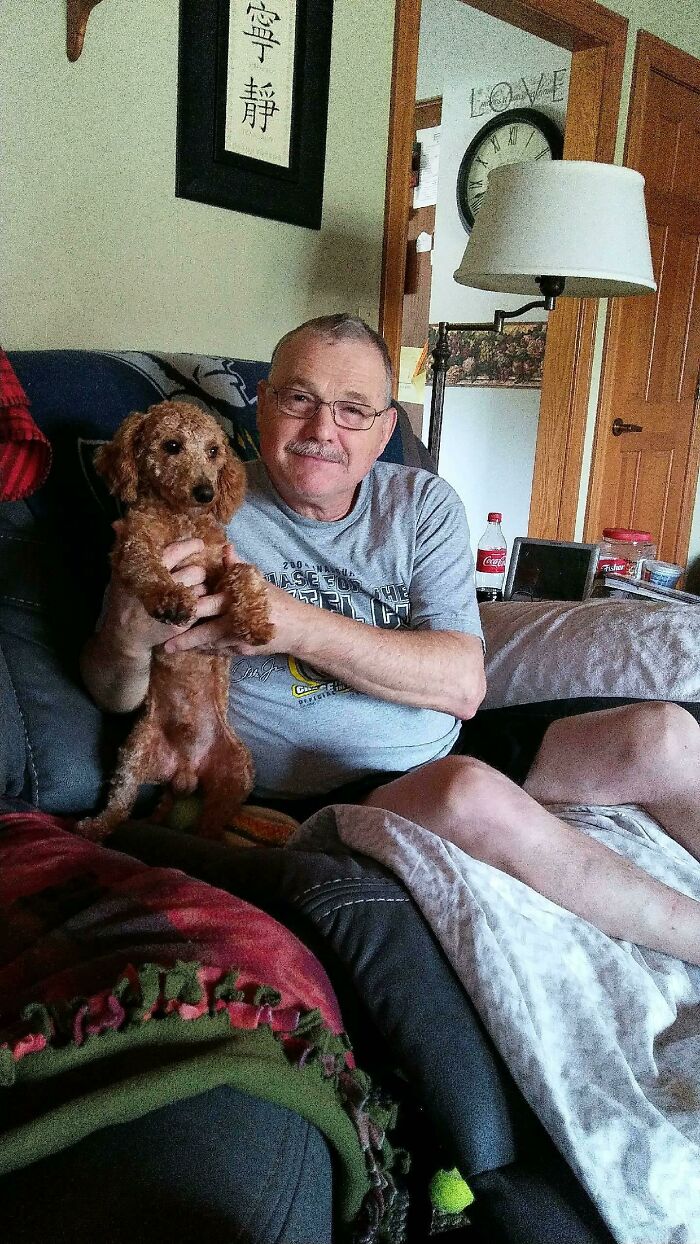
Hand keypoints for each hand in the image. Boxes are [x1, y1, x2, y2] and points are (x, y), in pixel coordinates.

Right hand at [100, 532, 209, 659]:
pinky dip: (198, 603)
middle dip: (198, 570)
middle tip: (196, 572)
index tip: (199, 544)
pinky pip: (199, 606)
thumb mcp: (119, 574)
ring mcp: (172, 607)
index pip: (175, 552)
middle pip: (194, 571)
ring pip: (200, 589)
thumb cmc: (122, 602)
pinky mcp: (180, 623)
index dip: (190, 546)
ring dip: (200, 587)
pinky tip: (191, 603)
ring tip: (193, 588)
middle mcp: (161, 588)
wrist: (124, 637)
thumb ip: (122, 549)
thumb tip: (120, 523)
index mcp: (147, 572)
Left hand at [164, 545, 305, 656]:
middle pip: (206, 631)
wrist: (298, 628)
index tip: (172, 610)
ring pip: (211, 644)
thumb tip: (225, 547)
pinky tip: (194, 650)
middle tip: (164, 642)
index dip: (190, 609)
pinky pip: (220, 651)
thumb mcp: (258, 581)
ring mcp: (240, 639)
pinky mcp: (243, 651)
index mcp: (238, 600)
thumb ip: (237, 568)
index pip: (209, 604)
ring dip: (192, 646)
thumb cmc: (277, 601)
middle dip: (185, 637)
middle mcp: (237, 622)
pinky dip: (207, 650)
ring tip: (171, 648)